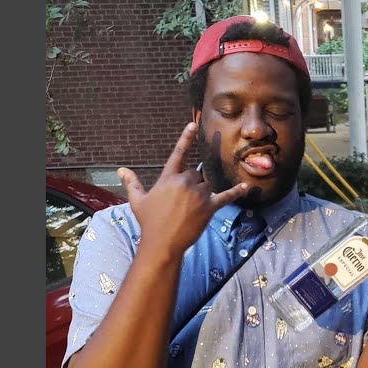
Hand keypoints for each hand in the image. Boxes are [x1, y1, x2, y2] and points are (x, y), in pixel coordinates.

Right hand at [117, 121, 248, 257]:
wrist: (162, 243)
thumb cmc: (148, 222)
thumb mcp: (137, 201)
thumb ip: (132, 182)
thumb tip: (120, 170)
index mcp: (168, 178)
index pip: (178, 153)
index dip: (186, 138)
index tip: (193, 124)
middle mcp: (185, 182)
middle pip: (195, 173)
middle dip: (191, 184)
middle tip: (181, 203)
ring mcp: (198, 194)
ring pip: (206, 184)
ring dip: (202, 192)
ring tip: (190, 209)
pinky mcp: (209, 207)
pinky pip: (225, 196)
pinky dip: (236, 192)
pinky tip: (246, 187)